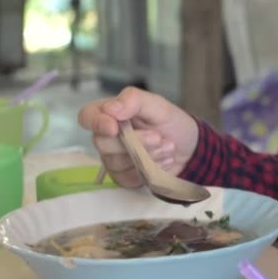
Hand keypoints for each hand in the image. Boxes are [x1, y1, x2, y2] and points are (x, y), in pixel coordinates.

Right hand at [78, 87, 198, 187]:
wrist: (189, 147)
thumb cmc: (170, 123)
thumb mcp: (158, 105)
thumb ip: (134, 100)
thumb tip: (111, 108)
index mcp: (110, 114)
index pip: (87, 116)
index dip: (96, 122)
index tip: (114, 127)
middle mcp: (107, 137)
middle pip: (103, 143)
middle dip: (136, 141)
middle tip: (159, 137)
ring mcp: (113, 159)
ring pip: (117, 162)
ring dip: (148, 155)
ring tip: (168, 147)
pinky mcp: (124, 177)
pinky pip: (128, 178)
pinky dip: (149, 170)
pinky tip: (163, 161)